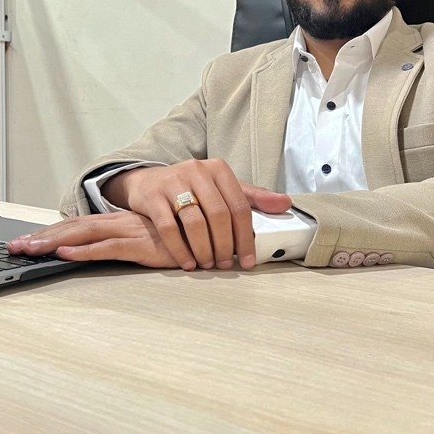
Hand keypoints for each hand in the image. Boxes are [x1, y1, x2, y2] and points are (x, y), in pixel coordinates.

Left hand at [6, 212, 177, 267]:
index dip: (52, 231)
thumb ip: (136, 242)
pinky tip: (65, 255)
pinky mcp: (142, 245)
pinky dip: (85, 251)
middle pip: (73, 227)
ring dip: (53, 242)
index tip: (27, 240)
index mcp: (121, 221)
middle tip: (13, 246)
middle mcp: (121, 223)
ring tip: (28, 250)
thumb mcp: (154, 240)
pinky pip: (109, 248)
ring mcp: (130, 232)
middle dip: (42, 237)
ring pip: (83, 234)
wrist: (214, 228)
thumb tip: (108, 250)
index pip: (79, 224)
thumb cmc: (185, 237)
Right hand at [103, 159, 291, 271]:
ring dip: (204, 249)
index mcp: (218, 169)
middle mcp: (196, 171)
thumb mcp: (222, 188)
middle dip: (225, 245)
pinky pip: (168, 228)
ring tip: (208, 264)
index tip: (248, 260)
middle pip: (219, 215)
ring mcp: (173, 182)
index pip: (239, 206)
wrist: (148, 182)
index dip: (246, 237)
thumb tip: (285, 204)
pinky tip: (187, 263)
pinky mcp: (153, 196)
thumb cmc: (191, 189)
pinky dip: (180, 250)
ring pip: (195, 222)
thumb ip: (252, 197)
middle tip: (226, 264)